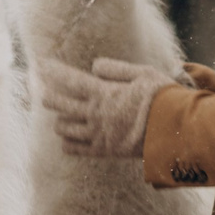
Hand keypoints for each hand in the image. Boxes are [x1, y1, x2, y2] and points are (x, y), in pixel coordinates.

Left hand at [39, 56, 170, 158]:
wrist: (175, 131)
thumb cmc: (163, 98)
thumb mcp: (143, 73)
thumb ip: (116, 69)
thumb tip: (94, 66)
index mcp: (103, 92)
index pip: (70, 79)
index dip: (52, 71)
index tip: (39, 64)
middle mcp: (95, 113)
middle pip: (60, 104)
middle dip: (47, 96)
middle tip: (41, 92)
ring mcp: (97, 133)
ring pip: (64, 127)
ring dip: (59, 120)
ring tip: (60, 117)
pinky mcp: (103, 151)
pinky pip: (75, 148)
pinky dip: (67, 142)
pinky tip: (67, 139)